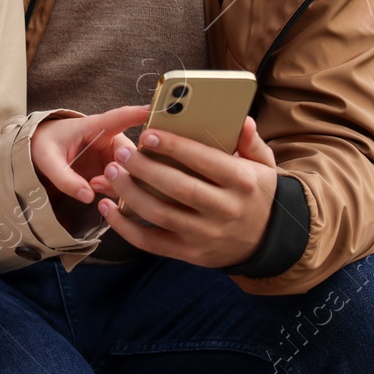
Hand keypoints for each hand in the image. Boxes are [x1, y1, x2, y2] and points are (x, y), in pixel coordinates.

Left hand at [30, 105, 150, 203]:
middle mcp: (110, 141)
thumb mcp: (48, 160)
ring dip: (119, 184)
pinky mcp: (111, 172)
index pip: (122, 118)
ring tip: (92, 186)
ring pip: (132, 173)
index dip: (141, 115)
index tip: (160, 112)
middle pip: (134, 155)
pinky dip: (115, 192)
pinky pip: (124, 184)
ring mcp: (113, 158)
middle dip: (125, 172)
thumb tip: (87, 196)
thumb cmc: (45, 145)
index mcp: (96, 127)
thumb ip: (65, 178)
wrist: (38, 151)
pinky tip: (96, 194)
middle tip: (98, 182)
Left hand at [91, 116, 278, 268]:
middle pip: (179, 188)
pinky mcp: (189, 253)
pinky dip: (125, 227)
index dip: (175, 147)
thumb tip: (242, 120)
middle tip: (121, 152)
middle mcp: (225, 210)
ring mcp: (205, 235)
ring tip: (110, 172)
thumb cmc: (256, 193)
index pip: (205, 161)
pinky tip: (107, 207)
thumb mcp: (263, 166)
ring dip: (130, 193)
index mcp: (242, 182)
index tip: (148, 134)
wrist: (266, 241)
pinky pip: (151, 242)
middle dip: (145, 169)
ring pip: (161, 214)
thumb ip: (251, 142)